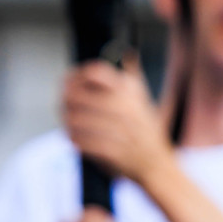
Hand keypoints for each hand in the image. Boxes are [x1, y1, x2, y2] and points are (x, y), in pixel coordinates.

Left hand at [61, 58, 173, 191]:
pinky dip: (74, 139)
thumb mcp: (144, 102)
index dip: (77, 75)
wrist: (159, 167)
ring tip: (68, 123)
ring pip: (75, 119)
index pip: (95, 72)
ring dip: (67, 121)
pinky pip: (82, 141)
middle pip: (77, 95)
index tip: (70, 82)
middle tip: (63, 105)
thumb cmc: (147, 135)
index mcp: (132, 93)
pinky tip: (75, 138)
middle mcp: (127, 109)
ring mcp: (121, 131)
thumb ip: (132, 79)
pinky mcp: (114, 152)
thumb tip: (127, 54)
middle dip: (65, 101)